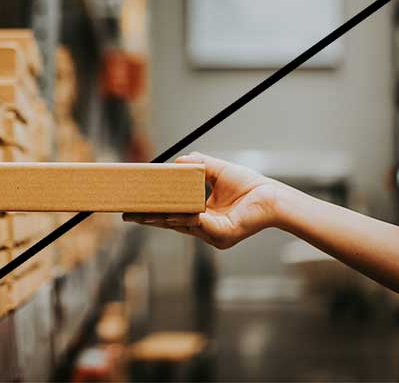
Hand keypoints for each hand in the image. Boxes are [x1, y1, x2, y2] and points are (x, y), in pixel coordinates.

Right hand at [124, 152, 284, 248]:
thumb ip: (196, 165)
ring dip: (160, 218)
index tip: (133, 207)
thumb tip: (175, 162)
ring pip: (180, 225)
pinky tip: (168, 213)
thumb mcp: (215, 170)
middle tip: (127, 214)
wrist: (272, 195)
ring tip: (141, 212)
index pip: (171, 214)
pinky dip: (182, 217)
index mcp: (201, 216)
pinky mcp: (222, 235)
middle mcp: (205, 228)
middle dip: (147, 218)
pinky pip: (198, 225)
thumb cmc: (248, 185)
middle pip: (169, 223)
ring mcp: (212, 234)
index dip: (152, 210)